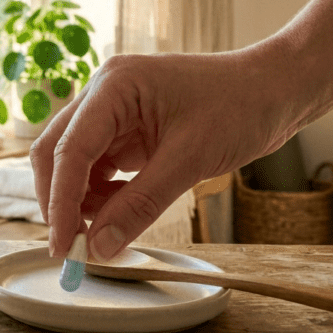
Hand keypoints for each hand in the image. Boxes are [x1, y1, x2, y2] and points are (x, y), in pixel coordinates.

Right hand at [31, 50, 296, 260]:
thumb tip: (100, 246)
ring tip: (108, 230)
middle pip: (56, 152)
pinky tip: (120, 213)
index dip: (60, 201)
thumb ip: (141, 204)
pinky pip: (98, 168)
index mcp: (114, 86)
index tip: (62, 244)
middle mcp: (104, 95)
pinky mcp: (126, 131)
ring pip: (74, 164)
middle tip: (74, 246)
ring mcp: (113, 112)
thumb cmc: (241, 105)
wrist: (275, 89)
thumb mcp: (191, 159)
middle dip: (61, 201)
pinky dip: (102, 196)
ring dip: (82, 201)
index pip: (68, 149)